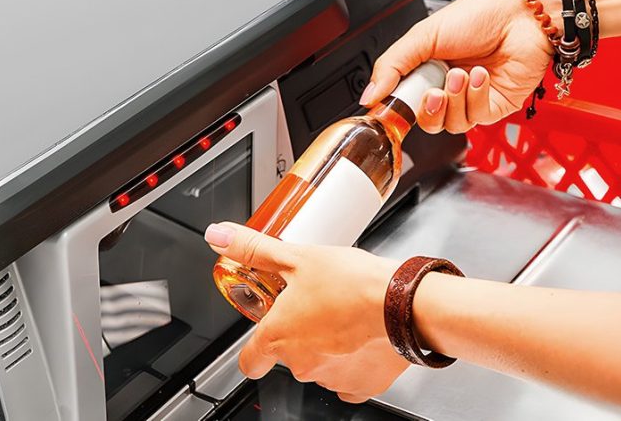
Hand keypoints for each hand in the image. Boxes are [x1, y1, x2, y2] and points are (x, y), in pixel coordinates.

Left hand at [204, 222, 407, 402]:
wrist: (401, 301)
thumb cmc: (352, 282)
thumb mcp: (296, 256)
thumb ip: (254, 250)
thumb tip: (219, 236)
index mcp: (278, 336)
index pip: (249, 361)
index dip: (254, 350)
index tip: (264, 335)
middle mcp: (301, 364)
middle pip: (289, 355)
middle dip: (302, 332)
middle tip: (319, 303)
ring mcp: (331, 377)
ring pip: (320, 365)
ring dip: (328, 344)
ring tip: (344, 313)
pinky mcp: (362, 385)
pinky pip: (350, 378)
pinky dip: (354, 361)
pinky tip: (362, 336)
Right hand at [360, 0, 558, 133]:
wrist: (523, 16)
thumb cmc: (480, 15)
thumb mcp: (423, 36)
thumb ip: (392, 66)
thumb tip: (370, 94)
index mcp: (428, 69)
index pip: (406, 102)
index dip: (399, 109)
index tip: (391, 107)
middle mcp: (449, 87)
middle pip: (427, 121)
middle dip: (428, 109)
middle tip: (433, 90)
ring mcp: (472, 99)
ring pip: (451, 124)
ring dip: (455, 99)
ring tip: (462, 74)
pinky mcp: (495, 107)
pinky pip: (476, 118)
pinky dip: (476, 97)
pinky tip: (481, 76)